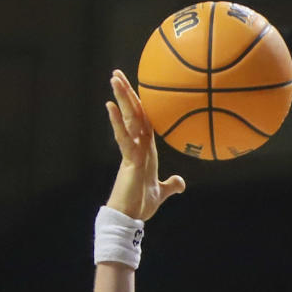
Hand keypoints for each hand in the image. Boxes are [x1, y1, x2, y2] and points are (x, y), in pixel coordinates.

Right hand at [105, 70, 184, 220]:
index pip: (143, 120)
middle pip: (133, 114)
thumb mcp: (161, 192)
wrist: (131, 217)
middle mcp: (137, 146)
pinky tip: (110, 106)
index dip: (140, 104)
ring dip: (122, 99)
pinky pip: (123, 138)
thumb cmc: (141, 204)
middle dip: (126, 93)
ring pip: (127, 120)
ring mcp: (132, 151)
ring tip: (114, 79)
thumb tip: (181, 183)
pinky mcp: (128, 160)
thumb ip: (170, 185)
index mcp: (145, 150)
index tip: (135, 88)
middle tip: (117, 73)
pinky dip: (117, 122)